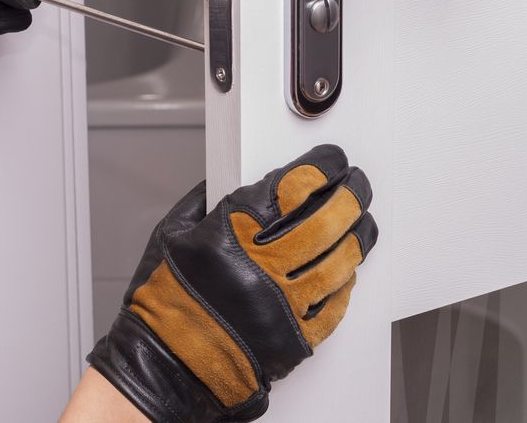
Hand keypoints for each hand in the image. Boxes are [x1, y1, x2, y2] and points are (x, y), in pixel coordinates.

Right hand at [88, 144, 378, 422]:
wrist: (163, 365)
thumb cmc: (162, 304)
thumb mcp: (170, 235)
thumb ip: (202, 203)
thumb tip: (224, 184)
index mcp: (232, 234)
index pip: (292, 187)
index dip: (320, 167)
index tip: (332, 161)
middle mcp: (263, 266)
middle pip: (327, 219)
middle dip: (351, 195)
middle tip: (358, 185)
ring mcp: (284, 303)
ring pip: (340, 260)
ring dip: (358, 236)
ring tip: (363, 223)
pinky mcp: (295, 336)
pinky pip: (336, 305)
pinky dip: (346, 283)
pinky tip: (348, 270)